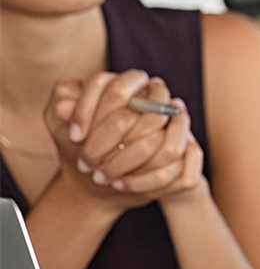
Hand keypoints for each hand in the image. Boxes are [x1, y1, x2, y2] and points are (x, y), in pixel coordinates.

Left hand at [43, 72, 203, 208]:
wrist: (119, 176)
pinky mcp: (189, 151)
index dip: (88, 110)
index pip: (111, 86)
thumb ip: (61, 110)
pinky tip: (121, 184)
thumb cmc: (89, 145)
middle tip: (85, 163)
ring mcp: (180, 124)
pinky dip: (142, 180)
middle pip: (132, 118)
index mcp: (132, 85)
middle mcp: (160, 98)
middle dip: (103, 144)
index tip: (74, 137)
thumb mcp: (66, 127)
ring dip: (123, 164)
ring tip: (101, 176)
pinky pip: (169, 167)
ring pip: (155, 143)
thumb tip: (62, 106)